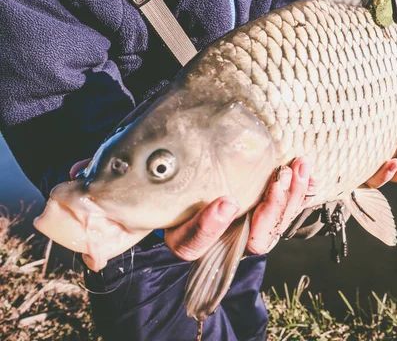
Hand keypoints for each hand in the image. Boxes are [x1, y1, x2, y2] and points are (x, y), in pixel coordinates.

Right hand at [69, 157, 313, 262]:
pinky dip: (300, 190)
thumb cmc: (161, 173)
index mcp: (185, 230)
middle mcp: (220, 231)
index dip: (209, 228)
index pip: (193, 244)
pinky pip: (288, 208)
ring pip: (274, 226)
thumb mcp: (138, 174)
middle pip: (247, 238)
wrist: (193, 163)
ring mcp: (246, 220)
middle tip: (279, 178)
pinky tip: (306, 167)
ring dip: (289, 198)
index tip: (225, 201)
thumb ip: (114, 175)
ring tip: (296, 167)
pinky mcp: (266, 206)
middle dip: (267, 211)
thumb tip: (77, 172)